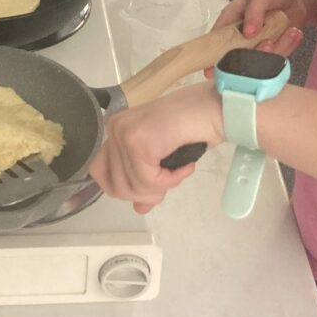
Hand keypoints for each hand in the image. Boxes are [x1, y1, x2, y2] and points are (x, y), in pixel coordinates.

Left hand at [90, 84, 222, 212]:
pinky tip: (186, 167)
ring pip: (132, 187)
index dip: (128, 188)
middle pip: (116, 186)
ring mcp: (124, 133)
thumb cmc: (193, 125)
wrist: (214, 108)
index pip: (102, 173)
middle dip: (147, 193)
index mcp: (115, 128)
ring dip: (161, 187)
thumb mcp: (162, 157)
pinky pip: (148, 181)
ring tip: (180, 171)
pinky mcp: (139, 142)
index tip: (154, 187)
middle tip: (171, 179)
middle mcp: (114, 128)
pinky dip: (170, 181)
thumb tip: (138, 209)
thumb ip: (145, 180)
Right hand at [213, 0, 316, 58]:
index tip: (214, 67)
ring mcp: (257, 43)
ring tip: (288, 31)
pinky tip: (292, 33)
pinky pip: (277, 57)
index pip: (216, 40)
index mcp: (231, 19)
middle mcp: (241, 34)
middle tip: (268, 42)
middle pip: (238, 56)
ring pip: (260, 59)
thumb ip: (253, 12)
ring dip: (277, 48)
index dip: (213, 55)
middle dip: (254, 53)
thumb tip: (247, 32)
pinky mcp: (273, 49)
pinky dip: (287, 47)